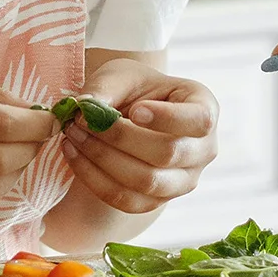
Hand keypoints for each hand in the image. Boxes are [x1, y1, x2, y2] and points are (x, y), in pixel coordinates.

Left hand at [61, 58, 218, 214]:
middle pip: (168, 153)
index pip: (199, 120)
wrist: (129, 115)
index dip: (168, 118)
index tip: (134, 110)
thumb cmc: (134, 89)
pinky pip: (126, 200)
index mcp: (205, 109)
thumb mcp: (122, 75)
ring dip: (102, 159)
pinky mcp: (158, 201)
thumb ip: (105, 87)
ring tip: (73, 135)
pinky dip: (94, 179)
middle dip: (119, 138)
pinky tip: (73, 154)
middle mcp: (204, 150)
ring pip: (146, 181)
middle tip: (82, 120)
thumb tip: (85, 108)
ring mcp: (184, 180)